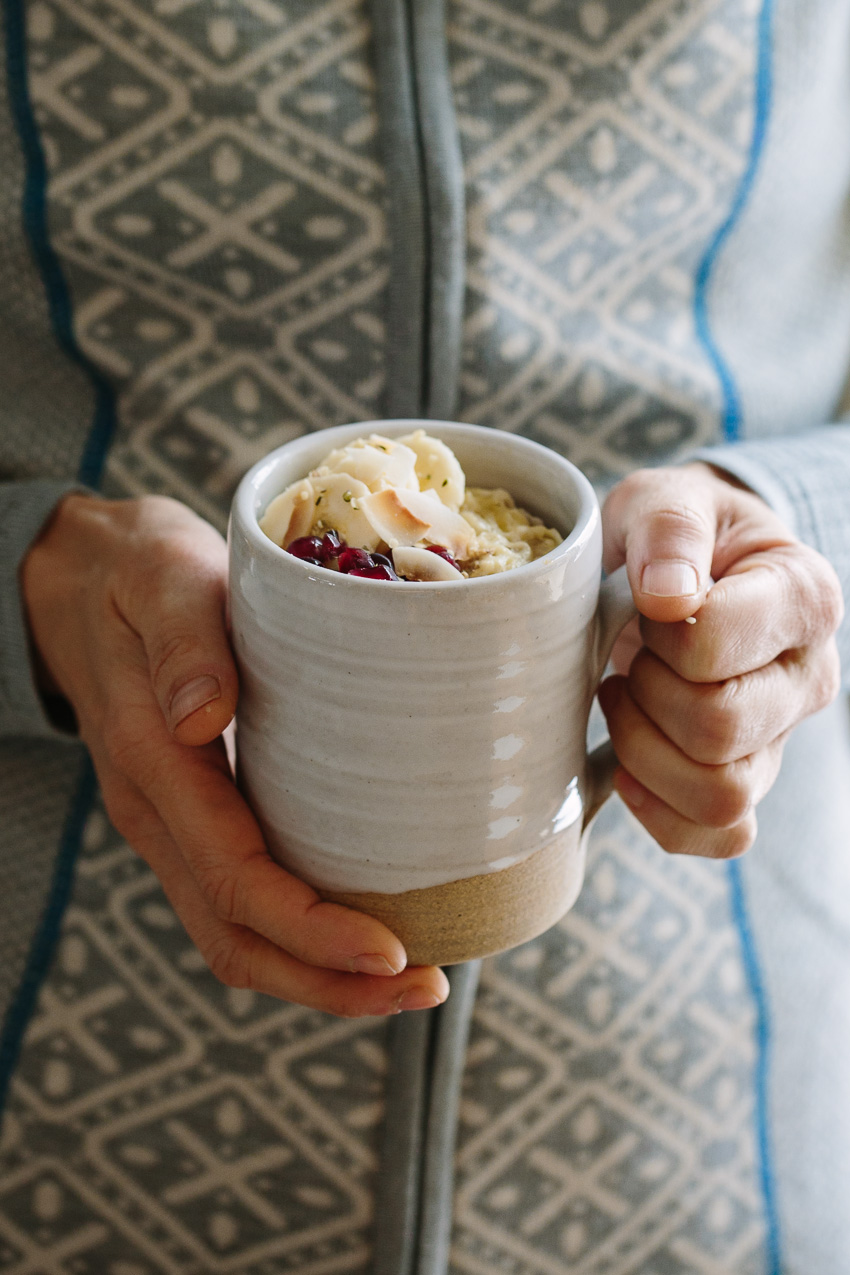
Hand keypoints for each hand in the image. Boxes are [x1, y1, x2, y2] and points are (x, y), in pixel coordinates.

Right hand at [22, 493, 447, 1015]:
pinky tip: (365, 922)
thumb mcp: (161, 577)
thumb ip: (183, 642)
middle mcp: (157, 812)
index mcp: (152, 762)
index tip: (392, 952)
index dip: (312, 930)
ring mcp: (172, 822)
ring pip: (235, 933)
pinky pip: (240, 897)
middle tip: (426, 987)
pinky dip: (302, 931)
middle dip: (329, 981)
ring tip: (410, 979)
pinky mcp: (196, 813)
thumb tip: (203, 716)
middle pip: (235, 937)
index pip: (233, 879)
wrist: (81, 573)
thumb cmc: (134, 569)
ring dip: (318, 972)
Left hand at [598, 463, 843, 857]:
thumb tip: (669, 597)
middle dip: (645, 694)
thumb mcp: (662, 499)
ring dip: (645, 753)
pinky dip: (659, 811)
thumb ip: (668, 529)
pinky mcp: (749, 782)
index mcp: (803, 596)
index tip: (647, 604)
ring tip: (624, 699)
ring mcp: (782, 738)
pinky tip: (626, 763)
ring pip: (720, 795)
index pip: (715, 647)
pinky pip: (716, 837)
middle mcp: (808, 677)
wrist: (678, 576)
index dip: (656, 634)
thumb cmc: (673, 536)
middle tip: (629, 655)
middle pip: (718, 729)